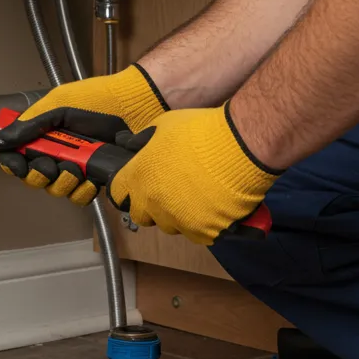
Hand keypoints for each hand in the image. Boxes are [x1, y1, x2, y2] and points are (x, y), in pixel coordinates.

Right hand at [0, 65, 167, 205]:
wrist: (132, 108)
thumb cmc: (97, 101)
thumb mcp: (58, 106)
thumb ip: (29, 125)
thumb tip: (0, 141)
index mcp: (43, 135)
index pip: (16, 156)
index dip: (12, 164)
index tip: (17, 164)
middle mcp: (56, 153)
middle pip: (32, 179)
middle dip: (39, 174)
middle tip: (50, 165)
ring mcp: (75, 168)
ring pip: (55, 190)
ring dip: (62, 181)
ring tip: (75, 168)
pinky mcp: (94, 179)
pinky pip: (78, 196)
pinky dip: (81, 190)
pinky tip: (89, 178)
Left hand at [108, 105, 279, 244]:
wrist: (240, 147)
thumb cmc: (202, 131)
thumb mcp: (164, 125)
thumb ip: (144, 141)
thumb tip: (131, 145)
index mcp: (140, 177)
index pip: (118, 194)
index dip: (127, 189)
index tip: (137, 186)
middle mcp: (154, 203)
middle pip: (142, 215)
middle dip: (151, 206)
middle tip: (170, 191)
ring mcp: (178, 220)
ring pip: (171, 226)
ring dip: (178, 215)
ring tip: (197, 195)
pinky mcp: (203, 232)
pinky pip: (197, 233)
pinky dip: (204, 224)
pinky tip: (213, 206)